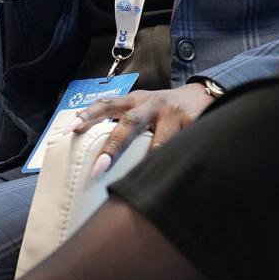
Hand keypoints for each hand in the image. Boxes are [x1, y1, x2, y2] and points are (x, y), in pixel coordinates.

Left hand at [72, 84, 213, 177]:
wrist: (205, 93)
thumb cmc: (166, 108)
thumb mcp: (145, 108)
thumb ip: (127, 123)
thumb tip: (98, 154)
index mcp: (137, 100)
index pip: (109, 103)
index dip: (90, 114)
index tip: (72, 128)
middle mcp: (153, 104)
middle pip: (129, 123)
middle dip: (113, 147)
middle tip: (97, 169)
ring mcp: (174, 114)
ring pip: (159, 143)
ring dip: (148, 162)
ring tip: (137, 186)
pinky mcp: (195, 123)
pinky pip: (183, 148)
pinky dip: (176, 164)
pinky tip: (172, 182)